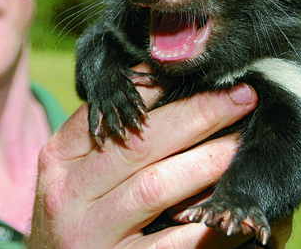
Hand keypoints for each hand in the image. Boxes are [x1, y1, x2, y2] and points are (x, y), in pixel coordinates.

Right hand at [27, 78, 286, 247]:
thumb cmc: (77, 215)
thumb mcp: (75, 173)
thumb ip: (109, 136)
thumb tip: (161, 80)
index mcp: (59, 159)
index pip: (106, 110)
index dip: (152, 87)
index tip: (195, 68)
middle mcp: (69, 194)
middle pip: (138, 144)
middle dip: (195, 115)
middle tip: (240, 96)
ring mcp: (93, 234)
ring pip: (156, 187)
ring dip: (207, 161)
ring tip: (242, 143)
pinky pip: (174, 243)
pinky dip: (208, 223)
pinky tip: (234, 206)